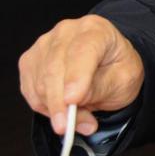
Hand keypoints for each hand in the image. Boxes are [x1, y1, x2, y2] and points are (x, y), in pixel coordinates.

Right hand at [18, 15, 144, 135]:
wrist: (107, 65)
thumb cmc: (118, 68)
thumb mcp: (124, 80)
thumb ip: (100, 87)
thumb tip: (73, 101)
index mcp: (95, 29)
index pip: (82, 51)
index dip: (76, 77)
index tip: (73, 100)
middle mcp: (66, 32)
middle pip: (54, 70)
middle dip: (62, 103)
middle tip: (76, 126)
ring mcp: (44, 45)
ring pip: (40, 84)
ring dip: (57, 109)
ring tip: (81, 117)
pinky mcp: (30, 62)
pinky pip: (31, 92)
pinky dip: (46, 107)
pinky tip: (65, 110)